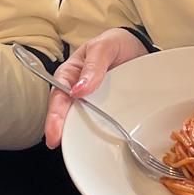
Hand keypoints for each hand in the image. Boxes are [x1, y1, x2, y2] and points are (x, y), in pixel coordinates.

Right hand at [42, 28, 148, 148]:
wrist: (138, 47)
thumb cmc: (116, 43)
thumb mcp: (104, 47)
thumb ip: (93, 65)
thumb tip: (79, 89)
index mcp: (71, 74)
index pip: (59, 95)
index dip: (54, 114)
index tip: (54, 131)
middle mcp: (78, 90)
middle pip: (65, 112)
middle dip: (58, 128)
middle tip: (55, 142)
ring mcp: (93, 102)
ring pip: (81, 120)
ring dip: (77, 135)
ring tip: (74, 151)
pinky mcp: (108, 109)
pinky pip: (101, 122)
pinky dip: (98, 134)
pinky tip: (98, 145)